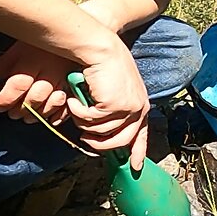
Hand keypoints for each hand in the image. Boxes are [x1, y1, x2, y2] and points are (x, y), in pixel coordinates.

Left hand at [0, 42, 75, 125]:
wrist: (75, 36)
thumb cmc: (43, 42)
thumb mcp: (20, 47)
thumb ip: (5, 63)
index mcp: (34, 60)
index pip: (18, 84)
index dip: (6, 99)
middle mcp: (52, 71)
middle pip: (36, 97)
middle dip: (21, 109)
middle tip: (13, 114)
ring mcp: (67, 79)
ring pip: (52, 103)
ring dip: (38, 114)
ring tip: (28, 117)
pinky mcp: (77, 85)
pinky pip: (70, 104)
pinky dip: (60, 115)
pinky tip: (50, 118)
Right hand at [65, 35, 152, 170]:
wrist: (101, 48)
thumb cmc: (103, 66)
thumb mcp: (113, 89)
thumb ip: (113, 108)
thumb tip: (103, 130)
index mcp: (140, 105)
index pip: (141, 134)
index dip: (137, 151)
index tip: (135, 167)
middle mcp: (138, 109)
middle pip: (118, 142)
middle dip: (97, 143)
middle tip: (83, 135)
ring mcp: (128, 108)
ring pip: (100, 133)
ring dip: (83, 123)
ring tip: (78, 107)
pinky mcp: (114, 106)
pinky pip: (90, 121)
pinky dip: (78, 112)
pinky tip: (75, 99)